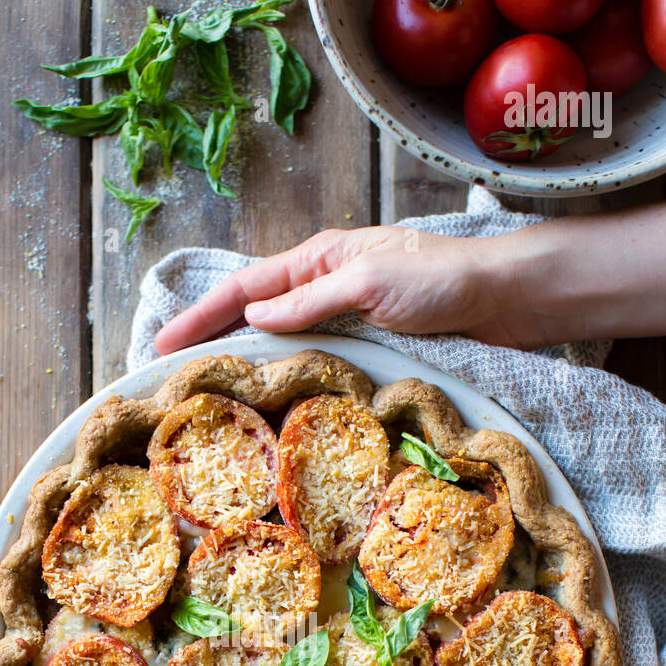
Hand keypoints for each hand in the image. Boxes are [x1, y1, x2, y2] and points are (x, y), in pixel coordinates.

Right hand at [154, 199, 665, 353]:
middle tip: (170, 379)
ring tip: (208, 398)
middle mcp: (325, 288)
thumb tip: (254, 319)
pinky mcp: (369, 347)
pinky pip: (314, 364)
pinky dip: (286, 382)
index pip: (243, 289)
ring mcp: (345, 319)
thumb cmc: (443, 281)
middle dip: (210, 341)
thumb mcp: (369, 282)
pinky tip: (272, 404)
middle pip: (253, 316)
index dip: (200, 316)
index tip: (160, 347)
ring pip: (280, 344)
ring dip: (245, 366)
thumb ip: (312, 302)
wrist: (504, 300)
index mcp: (319, 260)